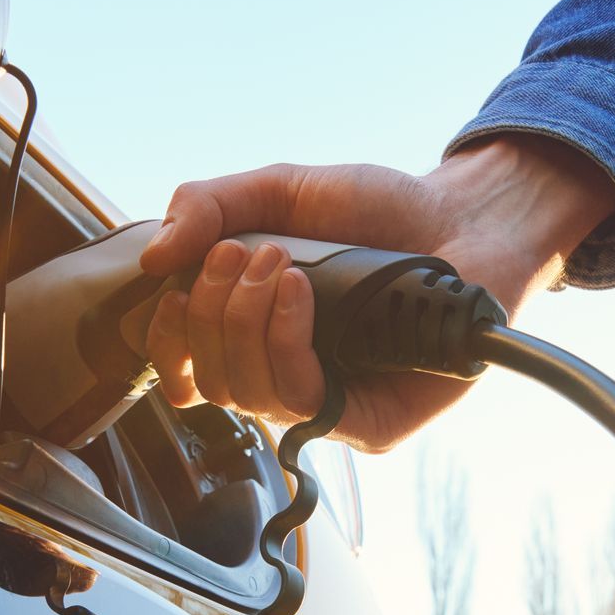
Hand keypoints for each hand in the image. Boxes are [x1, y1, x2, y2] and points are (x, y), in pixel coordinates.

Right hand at [138, 135, 614, 451]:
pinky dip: (285, 342)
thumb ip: (209, 206)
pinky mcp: (369, 424)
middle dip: (211, 312)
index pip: (186, 371)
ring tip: (279, 265)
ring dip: (244, 322)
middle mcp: (287, 377)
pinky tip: (301, 293)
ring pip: (246, 396)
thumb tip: (152, 259)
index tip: (172, 293)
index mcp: (255, 335)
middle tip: (242, 254)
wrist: (463, 216)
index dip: (165, 343)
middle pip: (209, 382)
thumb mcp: (280, 190)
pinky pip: (302, 403)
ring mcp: (328, 404)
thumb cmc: (378, 209)